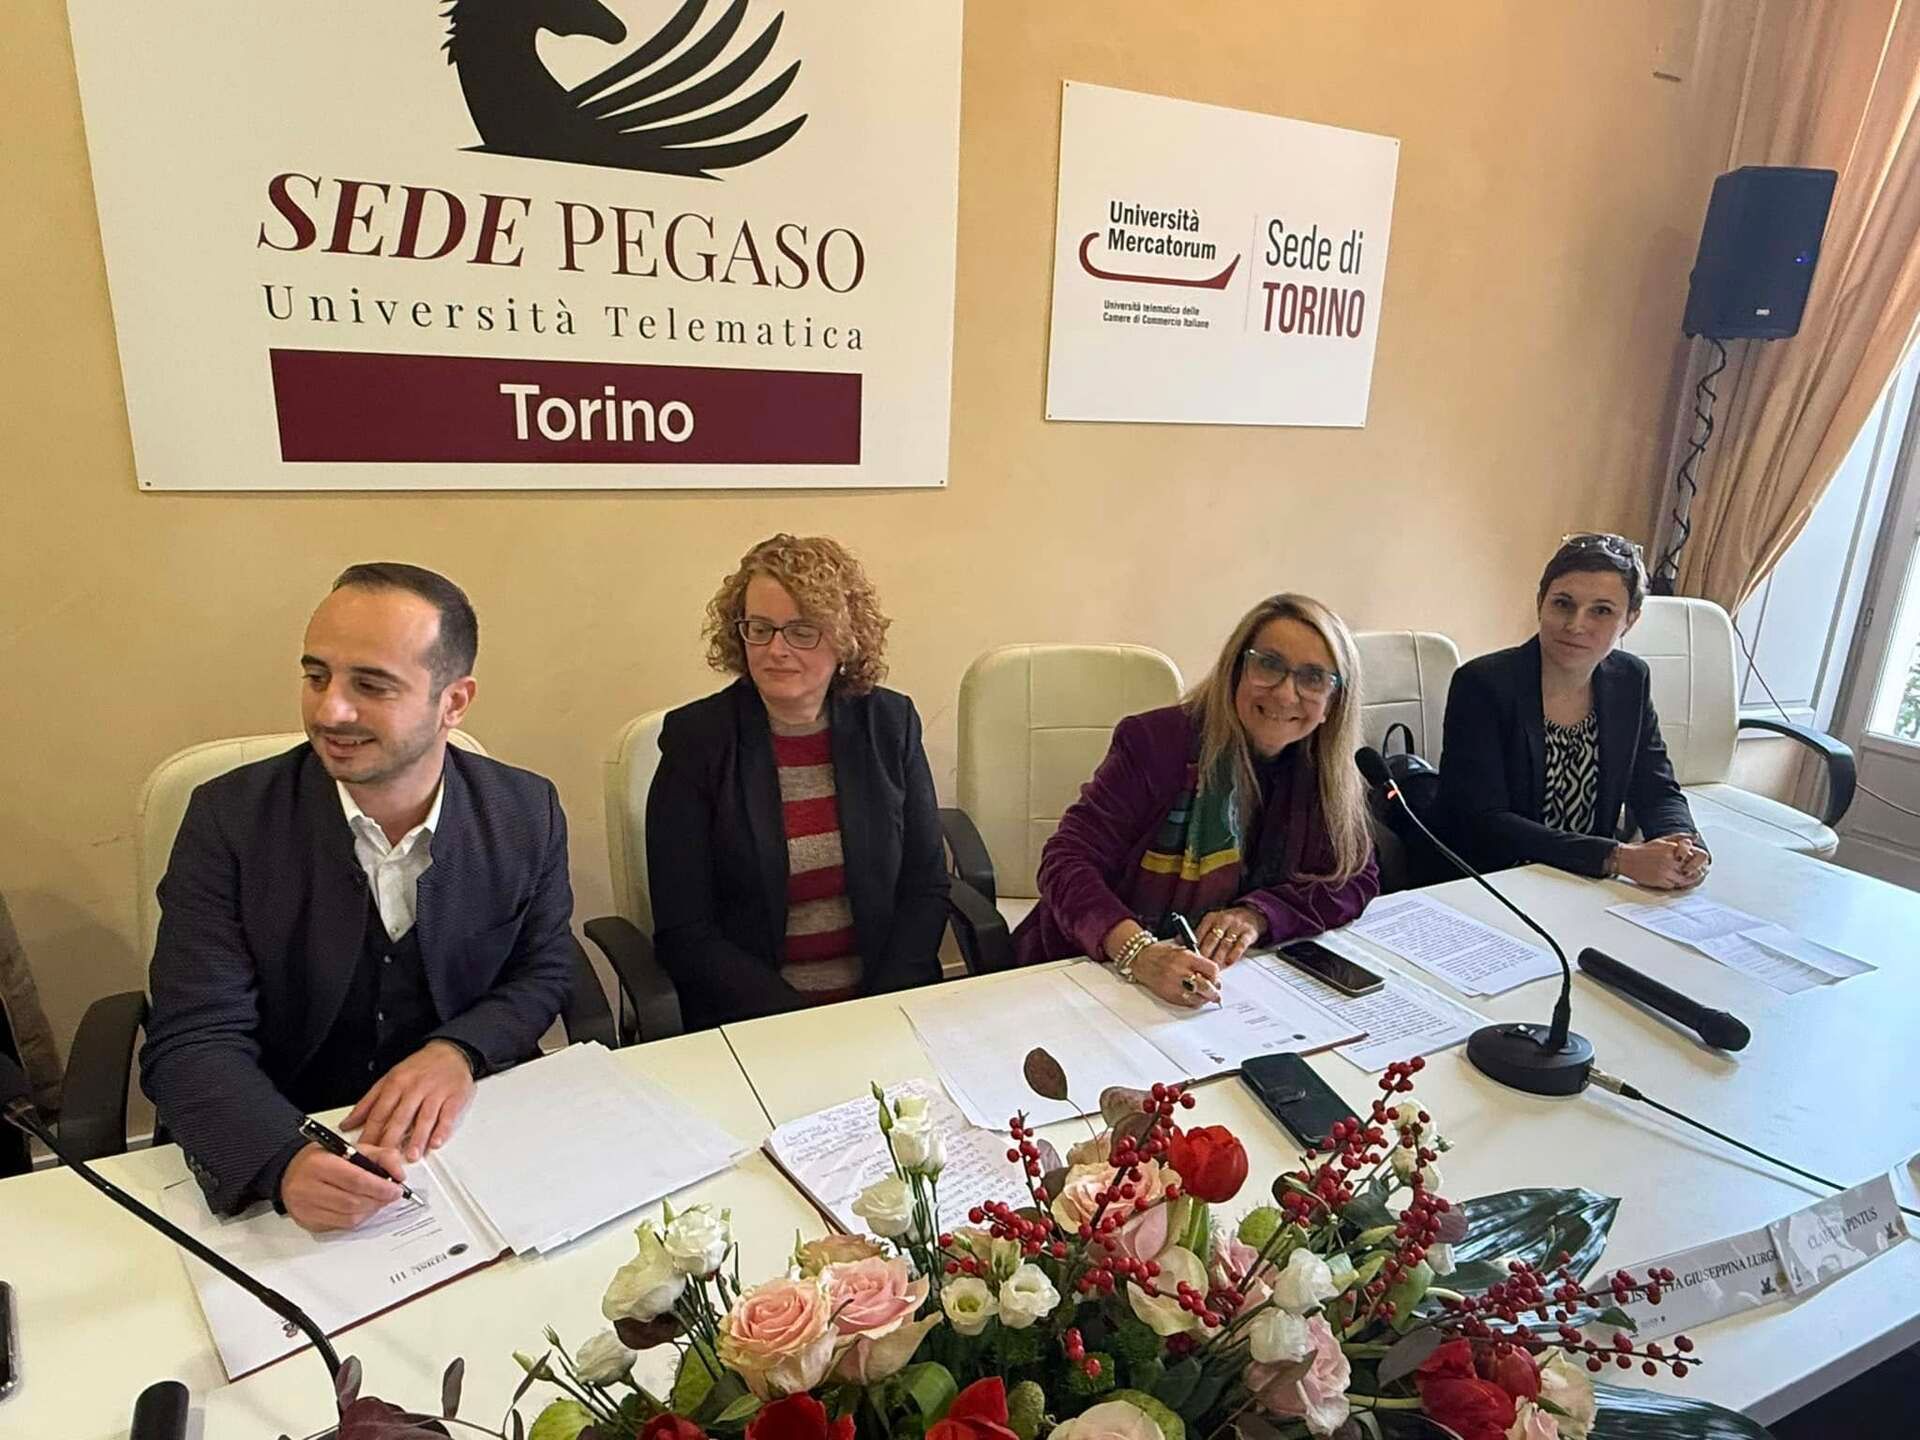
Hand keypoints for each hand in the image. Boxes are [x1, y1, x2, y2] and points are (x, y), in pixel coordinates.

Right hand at [280, 1140, 408, 1232]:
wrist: (289, 1171)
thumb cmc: (322, 1158)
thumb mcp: (351, 1148)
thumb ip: (380, 1156)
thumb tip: (399, 1175)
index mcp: (319, 1164)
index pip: (356, 1180)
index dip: (380, 1187)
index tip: (396, 1189)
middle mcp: (308, 1188)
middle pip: (353, 1202)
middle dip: (378, 1200)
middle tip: (391, 1195)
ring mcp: (306, 1209)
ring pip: (349, 1218)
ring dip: (370, 1210)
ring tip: (378, 1200)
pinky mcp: (308, 1223)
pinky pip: (341, 1226)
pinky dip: (358, 1218)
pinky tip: (363, 1208)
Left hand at [344, 1040, 476, 1159]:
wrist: (450, 1052)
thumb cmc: (419, 1069)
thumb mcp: (389, 1079)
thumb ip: (368, 1103)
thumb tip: (347, 1124)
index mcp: (396, 1084)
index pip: (379, 1112)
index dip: (370, 1134)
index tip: (365, 1151)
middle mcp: (415, 1088)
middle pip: (400, 1117)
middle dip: (392, 1140)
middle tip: (386, 1159)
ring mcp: (436, 1093)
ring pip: (425, 1118)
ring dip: (418, 1138)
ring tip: (412, 1155)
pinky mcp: (455, 1098)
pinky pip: (448, 1116)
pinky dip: (442, 1130)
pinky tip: (436, 1142)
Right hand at [1133, 941, 1221, 1008]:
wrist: (1141, 959)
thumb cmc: (1161, 954)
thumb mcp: (1182, 950)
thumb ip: (1197, 962)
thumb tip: (1212, 977)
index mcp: (1186, 957)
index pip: (1211, 969)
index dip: (1216, 976)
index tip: (1216, 979)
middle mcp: (1180, 971)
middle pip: (1206, 987)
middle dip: (1214, 992)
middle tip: (1216, 994)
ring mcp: (1174, 985)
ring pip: (1198, 998)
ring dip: (1204, 999)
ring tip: (1206, 997)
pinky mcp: (1168, 995)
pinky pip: (1186, 1003)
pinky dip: (1193, 1002)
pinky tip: (1194, 998)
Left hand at [1194, 906, 1264, 966]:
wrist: (1251, 914)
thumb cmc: (1227, 923)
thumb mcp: (1212, 923)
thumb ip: (1198, 934)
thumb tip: (1179, 943)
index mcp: (1211, 918)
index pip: (1200, 933)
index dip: (1195, 947)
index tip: (1191, 959)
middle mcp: (1223, 920)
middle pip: (1212, 939)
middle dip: (1205, 954)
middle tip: (1201, 967)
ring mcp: (1237, 926)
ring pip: (1225, 944)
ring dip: (1219, 958)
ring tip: (1214, 969)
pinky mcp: (1248, 932)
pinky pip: (1240, 944)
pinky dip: (1234, 954)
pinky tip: (1229, 962)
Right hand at [1613, 839, 1703, 889]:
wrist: (1626, 859)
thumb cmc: (1644, 850)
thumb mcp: (1662, 840)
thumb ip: (1680, 837)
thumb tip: (1695, 836)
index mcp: (1672, 848)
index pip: (1695, 854)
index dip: (1699, 859)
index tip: (1700, 861)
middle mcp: (1670, 859)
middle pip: (1692, 868)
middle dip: (1696, 870)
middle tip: (1698, 872)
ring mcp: (1666, 871)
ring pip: (1685, 879)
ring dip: (1688, 879)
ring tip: (1685, 877)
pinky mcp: (1660, 881)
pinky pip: (1674, 885)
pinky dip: (1676, 884)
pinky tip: (1674, 880)